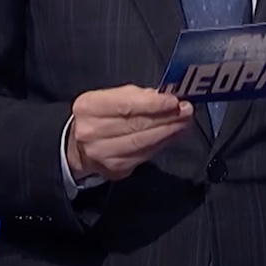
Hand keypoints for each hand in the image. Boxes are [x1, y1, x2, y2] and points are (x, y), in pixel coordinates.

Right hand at [66, 85, 193, 181]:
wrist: (78, 146)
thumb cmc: (99, 115)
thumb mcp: (110, 97)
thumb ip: (136, 96)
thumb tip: (164, 97)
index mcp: (88, 106)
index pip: (125, 105)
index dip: (153, 104)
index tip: (174, 101)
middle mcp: (91, 132)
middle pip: (136, 124)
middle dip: (166, 117)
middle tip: (187, 110)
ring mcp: (102, 154)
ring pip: (142, 142)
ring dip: (168, 131)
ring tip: (184, 122)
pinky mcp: (114, 169)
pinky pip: (144, 155)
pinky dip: (161, 144)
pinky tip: (172, 135)